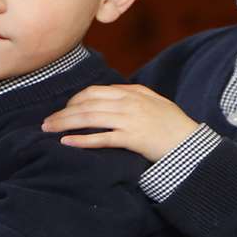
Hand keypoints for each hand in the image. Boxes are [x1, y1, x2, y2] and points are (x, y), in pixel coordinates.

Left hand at [42, 83, 201, 162]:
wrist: (190, 144)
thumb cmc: (172, 125)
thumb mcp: (153, 103)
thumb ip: (132, 97)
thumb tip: (109, 98)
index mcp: (132, 92)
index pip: (95, 91)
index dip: (75, 100)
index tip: (64, 110)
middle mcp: (128, 102)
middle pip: (86, 103)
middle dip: (63, 112)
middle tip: (46, 121)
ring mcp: (130, 119)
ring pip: (89, 117)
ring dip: (65, 123)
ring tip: (48, 129)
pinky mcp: (132, 138)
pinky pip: (101, 138)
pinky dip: (82, 139)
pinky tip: (67, 142)